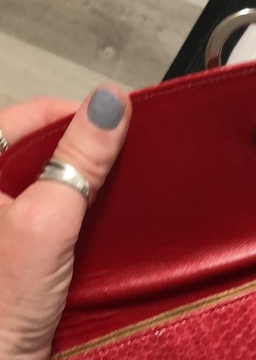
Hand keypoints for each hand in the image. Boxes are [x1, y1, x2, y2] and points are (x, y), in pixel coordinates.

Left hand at [0, 88, 131, 359]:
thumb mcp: (44, 227)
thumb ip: (75, 164)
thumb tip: (108, 105)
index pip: (30, 118)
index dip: (80, 114)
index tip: (125, 119)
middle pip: (50, 151)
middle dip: (95, 153)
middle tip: (136, 158)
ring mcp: (15, 226)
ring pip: (64, 187)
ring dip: (99, 188)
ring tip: (132, 190)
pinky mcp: (33, 253)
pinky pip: (71, 220)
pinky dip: (97, 218)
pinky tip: (117, 225)